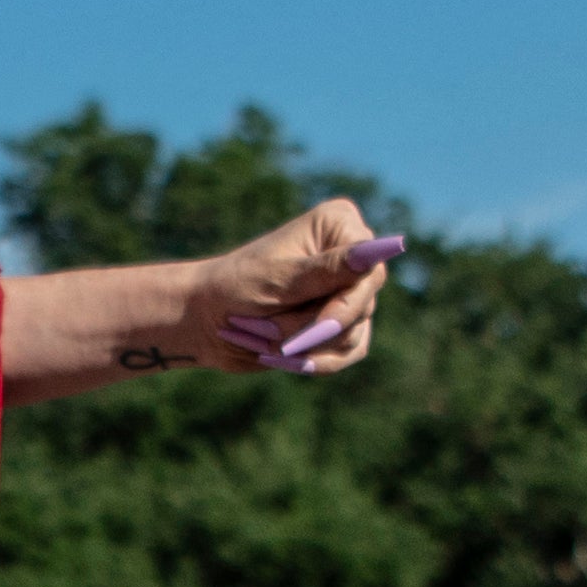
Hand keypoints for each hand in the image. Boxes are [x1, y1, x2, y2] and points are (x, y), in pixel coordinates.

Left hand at [188, 196, 395, 375]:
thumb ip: (330, 269)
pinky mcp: (341, 323)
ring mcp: (348, 290)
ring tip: (264, 336)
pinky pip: (351, 351)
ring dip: (305, 344)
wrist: (205, 320)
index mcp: (338, 225)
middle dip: (312, 327)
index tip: (322, 325)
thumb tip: (382, 249)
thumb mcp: (279, 278)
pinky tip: (283, 358)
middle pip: (363, 305)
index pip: (370, 269)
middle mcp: (350, 254)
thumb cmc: (234, 287)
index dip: (348, 303)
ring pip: (354, 333)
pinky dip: (317, 361)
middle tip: (267, 331)